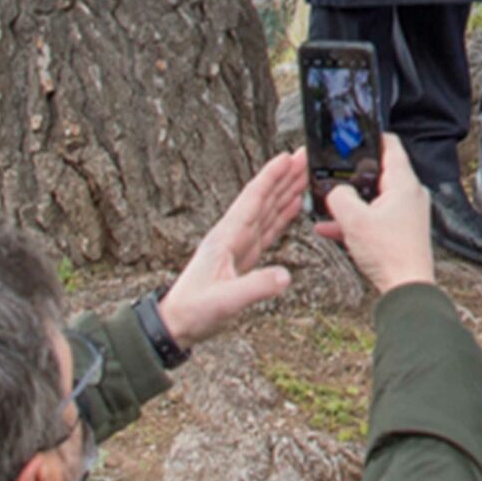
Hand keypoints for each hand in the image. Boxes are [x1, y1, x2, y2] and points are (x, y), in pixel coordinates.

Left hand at [157, 150, 303, 346]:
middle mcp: (233, 235)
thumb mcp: (224, 301)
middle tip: (305, 157)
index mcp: (227, 237)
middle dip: (284, 175)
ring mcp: (239, 245)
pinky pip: (268, 228)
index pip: (252, 199)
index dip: (270, 177)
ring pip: (267, 209)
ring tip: (305, 174)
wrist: (176, 323)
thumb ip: (255, 287)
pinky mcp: (244, 256)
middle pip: (264, 198)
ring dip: (286, 190)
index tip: (287, 157)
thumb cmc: (192, 310)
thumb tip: (285, 276)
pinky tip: (293, 206)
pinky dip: (283, 214)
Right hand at [317, 138, 435, 296]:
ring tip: (328, 203)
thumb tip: (335, 191)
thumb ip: (340, 198)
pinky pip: (375, 219)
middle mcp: (410, 195)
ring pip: (374, 199)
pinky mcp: (401, 232)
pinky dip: (357, 220)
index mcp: (404, 183)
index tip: (356, 136)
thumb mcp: (354, 220)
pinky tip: (330, 229)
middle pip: (380, 173)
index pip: (391, 146)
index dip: (373, 137)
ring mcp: (407, 214)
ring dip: (352, 202)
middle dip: (355, 174)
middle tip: (335, 172)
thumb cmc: (389, 253)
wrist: (406, 287)